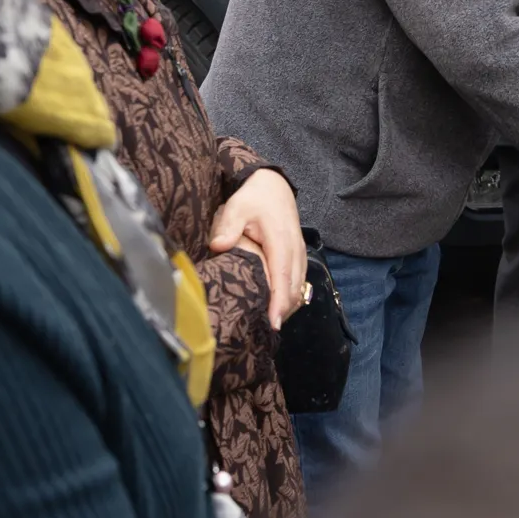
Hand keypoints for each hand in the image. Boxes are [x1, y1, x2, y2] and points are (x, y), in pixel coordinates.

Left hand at [208, 170, 307, 330]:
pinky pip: (299, 280)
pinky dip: (292, 296)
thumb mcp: (237, 207)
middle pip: (294, 286)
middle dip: (284, 311)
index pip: (282, 275)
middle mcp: (294, 248)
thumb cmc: (253, 198)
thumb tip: (219, 246)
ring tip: (272, 324)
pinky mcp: (299, 254)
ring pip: (299, 286)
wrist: (272, 186)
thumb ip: (228, 227)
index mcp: (280, 239)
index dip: (279, 301)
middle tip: (267, 331)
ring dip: (289, 306)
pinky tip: (280, 308)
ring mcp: (299, 252)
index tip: (274, 322)